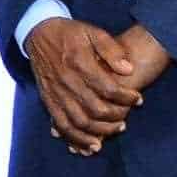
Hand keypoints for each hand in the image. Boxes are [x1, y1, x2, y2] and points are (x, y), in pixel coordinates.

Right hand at [20, 16, 144, 151]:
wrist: (38, 33)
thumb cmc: (70, 33)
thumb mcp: (93, 32)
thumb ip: (111, 49)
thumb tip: (128, 69)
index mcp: (79, 61)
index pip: (107, 87)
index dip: (126, 97)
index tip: (138, 99)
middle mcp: (66, 80)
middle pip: (94, 108)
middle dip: (116, 116)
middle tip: (127, 117)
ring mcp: (55, 92)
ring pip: (79, 121)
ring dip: (99, 131)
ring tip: (116, 130)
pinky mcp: (48, 100)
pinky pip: (61, 125)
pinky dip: (77, 138)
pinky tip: (92, 144)